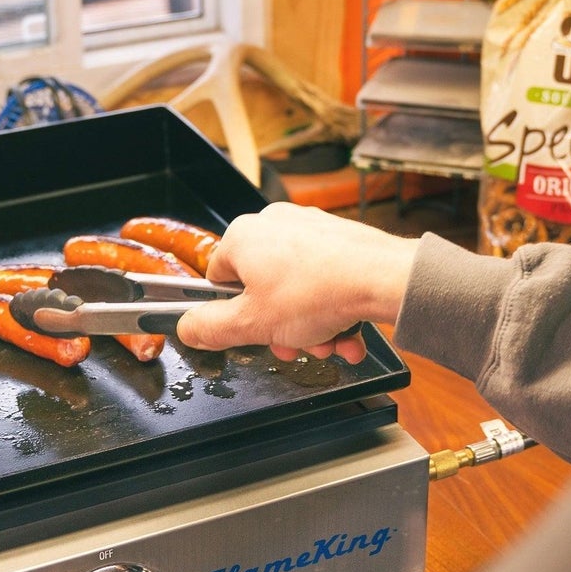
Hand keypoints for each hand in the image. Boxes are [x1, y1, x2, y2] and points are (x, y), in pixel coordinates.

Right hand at [176, 204, 416, 362]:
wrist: (384, 277)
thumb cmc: (319, 293)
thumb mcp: (252, 323)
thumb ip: (210, 328)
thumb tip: (186, 328)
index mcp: (243, 237)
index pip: (218, 280)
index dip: (233, 315)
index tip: (249, 333)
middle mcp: (274, 224)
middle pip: (262, 289)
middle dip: (279, 327)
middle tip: (294, 346)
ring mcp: (310, 229)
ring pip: (297, 290)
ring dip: (310, 326)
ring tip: (329, 343)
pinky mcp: (339, 238)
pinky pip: (324, 280)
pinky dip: (332, 309)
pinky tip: (346, 331)